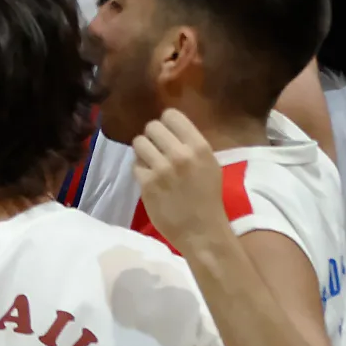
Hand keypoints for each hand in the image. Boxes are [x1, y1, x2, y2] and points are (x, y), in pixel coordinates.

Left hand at [133, 108, 229, 255]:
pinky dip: (141, 169)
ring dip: (144, 150)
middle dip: (153, 136)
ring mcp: (161, 169)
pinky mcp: (147, 185)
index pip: (172, 115)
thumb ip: (191, 144)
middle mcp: (180, 154)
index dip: (167, 122)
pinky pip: (135, 165)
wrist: (201, 230)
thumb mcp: (209, 163)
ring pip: (139, 142)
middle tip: (157, 147)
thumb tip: (170, 128)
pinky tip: (149, 177)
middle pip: (152, 126)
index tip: (167, 132)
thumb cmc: (207, 196)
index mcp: (199, 146)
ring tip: (150, 160)